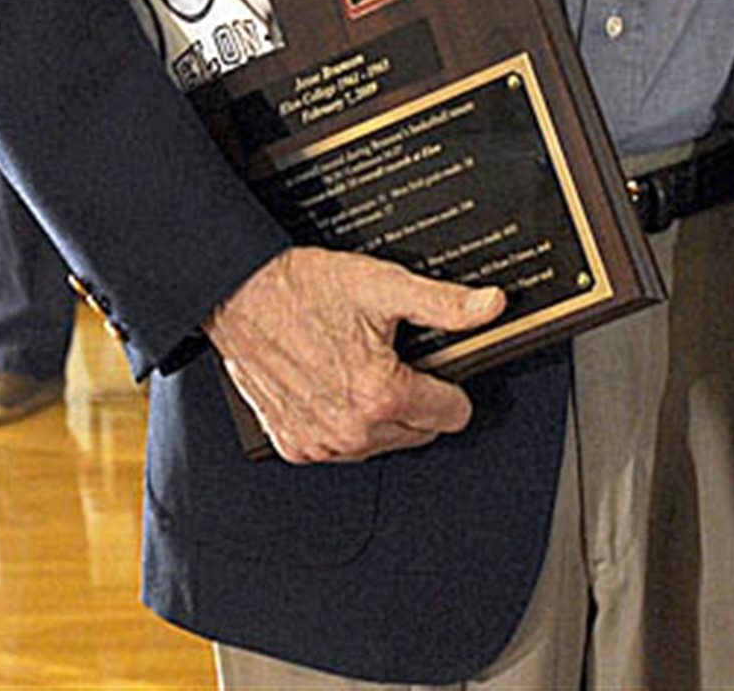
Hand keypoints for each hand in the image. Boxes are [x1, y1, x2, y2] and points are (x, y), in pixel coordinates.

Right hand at [205, 247, 504, 464]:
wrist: (241, 294)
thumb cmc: (306, 288)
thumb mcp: (387, 286)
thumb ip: (446, 303)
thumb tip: (492, 306)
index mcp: (381, 395)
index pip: (452, 414)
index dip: (453, 384)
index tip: (443, 365)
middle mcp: (351, 429)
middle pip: (420, 431)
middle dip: (420, 398)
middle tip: (400, 357)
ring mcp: (319, 443)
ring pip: (382, 442)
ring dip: (384, 412)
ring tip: (365, 365)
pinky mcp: (293, 445)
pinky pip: (340, 448)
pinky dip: (347, 422)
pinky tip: (338, 384)